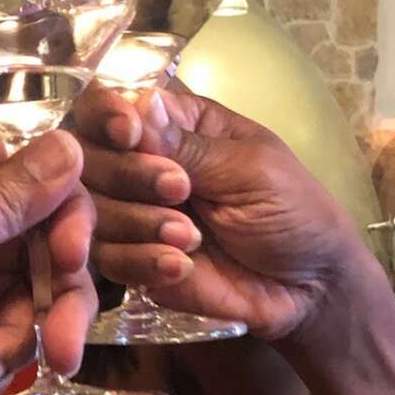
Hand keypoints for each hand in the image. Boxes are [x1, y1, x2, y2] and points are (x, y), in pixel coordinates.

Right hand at [75, 84, 369, 341]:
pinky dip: (139, 261)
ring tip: (189, 239)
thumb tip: (134, 105)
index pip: (111, 104)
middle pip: (87, 156)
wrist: (307, 290)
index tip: (127, 134)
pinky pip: (104, 258)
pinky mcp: (130, 263)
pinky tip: (180, 267)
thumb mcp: (250, 169)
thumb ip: (187, 146)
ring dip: (137, 222)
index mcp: (173, 125)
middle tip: (180, 191)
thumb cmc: (292, 212)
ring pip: (88, 210)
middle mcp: (139, 165)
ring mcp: (130, 215)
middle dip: (129, 174)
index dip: (106, 114)